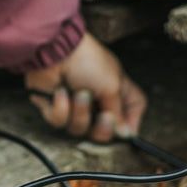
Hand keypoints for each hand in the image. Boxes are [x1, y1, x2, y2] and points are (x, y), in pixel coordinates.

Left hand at [25, 33, 146, 142]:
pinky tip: (59, 93)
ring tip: (76, 94)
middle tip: (102, 115)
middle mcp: (98, 100)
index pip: (132, 113)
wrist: (54, 52)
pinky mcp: (55, 106)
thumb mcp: (111, 86)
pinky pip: (59, 121)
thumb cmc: (87, 61)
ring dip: (79, 112)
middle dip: (102, 128)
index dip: (130, 125)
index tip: (125, 133)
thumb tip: (125, 133)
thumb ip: (119, 113)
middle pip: (104, 132)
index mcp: (117, 91)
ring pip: (80, 129)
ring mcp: (76, 105)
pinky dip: (60, 108)